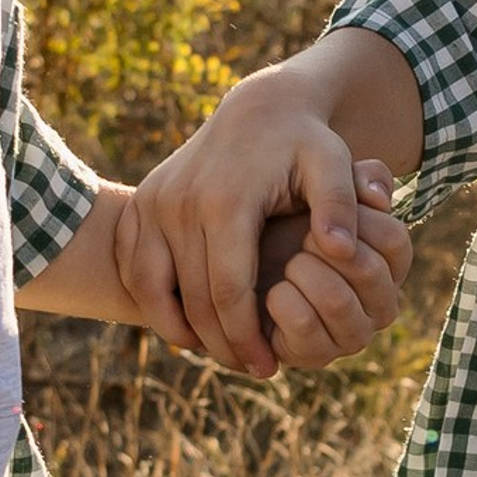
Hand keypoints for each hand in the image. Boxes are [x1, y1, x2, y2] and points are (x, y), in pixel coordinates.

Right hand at [130, 59, 414, 374]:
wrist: (257, 108)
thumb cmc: (303, 142)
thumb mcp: (334, 163)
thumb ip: (342, 205)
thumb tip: (338, 251)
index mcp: (225, 202)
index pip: (229, 292)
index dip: (246, 336)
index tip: (268, 367)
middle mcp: (179, 203)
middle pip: (192, 298)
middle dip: (220, 344)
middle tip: (250, 368)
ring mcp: (153, 203)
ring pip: (153, 290)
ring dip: (182, 330)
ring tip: (218, 354)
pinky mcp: (140, 205)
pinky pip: (134, 269)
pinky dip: (153, 303)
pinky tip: (187, 326)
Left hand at [260, 166, 412, 367]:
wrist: (239, 260)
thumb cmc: (286, 221)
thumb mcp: (317, 192)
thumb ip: (352, 181)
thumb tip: (378, 195)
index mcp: (391, 265)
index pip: (395, 241)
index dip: (357, 221)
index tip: (323, 210)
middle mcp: (381, 305)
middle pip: (370, 274)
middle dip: (326, 248)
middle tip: (301, 237)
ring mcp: (352, 335)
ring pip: (339, 303)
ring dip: (304, 275)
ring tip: (289, 264)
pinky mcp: (316, 356)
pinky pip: (306, 329)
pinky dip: (283, 304)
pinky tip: (272, 292)